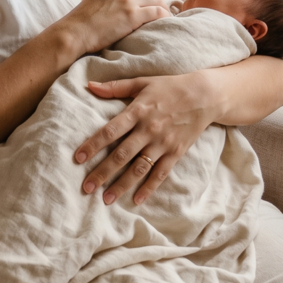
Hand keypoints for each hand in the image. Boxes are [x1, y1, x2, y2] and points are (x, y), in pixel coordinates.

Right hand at [54, 0, 169, 55]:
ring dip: (163, 9)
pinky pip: (157, 12)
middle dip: (159, 2)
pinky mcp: (132, 14)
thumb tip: (127, 4)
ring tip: (166, 19)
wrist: (74, 32)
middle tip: (163, 13)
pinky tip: (165, 23)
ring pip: (157, 0)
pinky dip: (164, 17)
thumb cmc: (82, 21)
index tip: (153, 4)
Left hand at [74, 71, 222, 205]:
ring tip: (106, 199)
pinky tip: (136, 200)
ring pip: (139, 168)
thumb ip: (115, 87)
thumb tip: (89, 85)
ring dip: (122, 185)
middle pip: (122, 155)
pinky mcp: (176, 153)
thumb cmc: (170, 87)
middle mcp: (149, 129)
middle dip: (102, 172)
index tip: (77, 158)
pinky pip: (161, 173)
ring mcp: (163, 143)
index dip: (93, 145)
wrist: (205, 95)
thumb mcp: (142, 82)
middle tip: (86, 187)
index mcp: (138, 111)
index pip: (110, 131)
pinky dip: (149, 188)